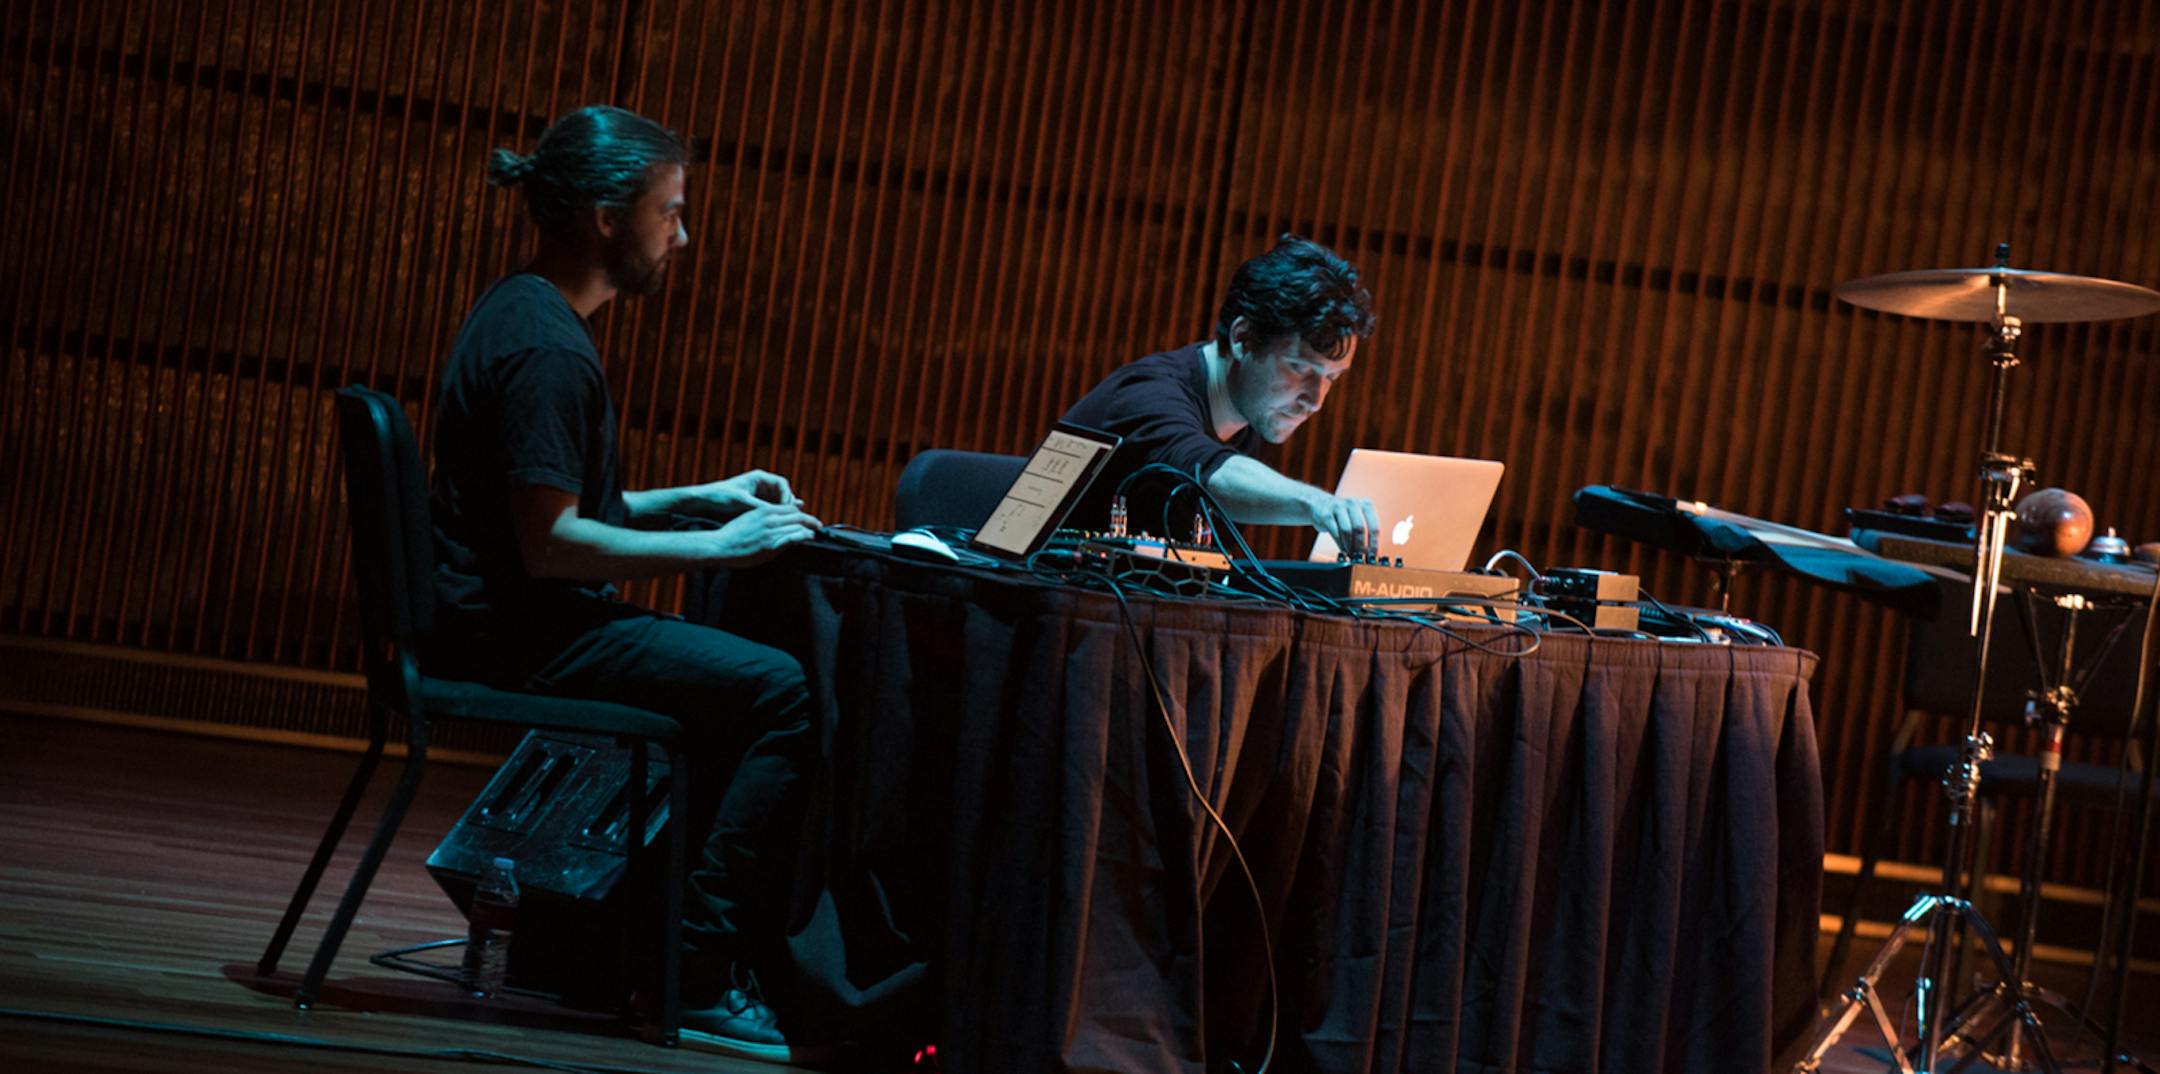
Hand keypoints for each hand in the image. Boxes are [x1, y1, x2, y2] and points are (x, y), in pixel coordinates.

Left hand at [697, 469, 801, 519]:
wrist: (702, 503)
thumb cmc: (720, 498)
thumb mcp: (743, 502)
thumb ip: (762, 508)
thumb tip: (780, 514)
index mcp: (759, 478)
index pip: (782, 484)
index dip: (788, 496)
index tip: (789, 509)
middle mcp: (761, 486)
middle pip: (782, 495)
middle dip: (788, 507)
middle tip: (792, 519)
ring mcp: (758, 496)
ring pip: (777, 505)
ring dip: (783, 514)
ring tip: (789, 525)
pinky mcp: (754, 506)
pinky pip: (769, 512)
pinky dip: (774, 519)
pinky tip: (777, 529)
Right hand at [706, 500, 822, 566]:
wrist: (719, 546)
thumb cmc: (731, 536)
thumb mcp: (747, 520)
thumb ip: (762, 518)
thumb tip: (773, 521)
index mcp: (763, 510)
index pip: (789, 508)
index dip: (800, 513)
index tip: (806, 519)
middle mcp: (769, 518)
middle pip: (796, 515)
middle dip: (809, 519)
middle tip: (818, 524)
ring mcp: (770, 531)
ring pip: (798, 524)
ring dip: (810, 528)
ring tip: (817, 531)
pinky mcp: (771, 544)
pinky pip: (794, 537)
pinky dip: (805, 535)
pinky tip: (810, 537)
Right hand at [1312, 494, 1379, 557]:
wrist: (1320, 504)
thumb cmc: (1344, 515)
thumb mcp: (1358, 517)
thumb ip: (1367, 531)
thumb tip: (1372, 551)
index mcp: (1366, 504)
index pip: (1374, 526)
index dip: (1374, 543)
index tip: (1373, 554)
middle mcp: (1353, 503)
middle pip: (1360, 528)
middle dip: (1361, 546)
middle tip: (1361, 556)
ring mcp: (1338, 507)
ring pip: (1347, 531)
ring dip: (1350, 546)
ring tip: (1351, 554)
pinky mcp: (1326, 514)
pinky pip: (1335, 532)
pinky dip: (1340, 544)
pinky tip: (1343, 550)